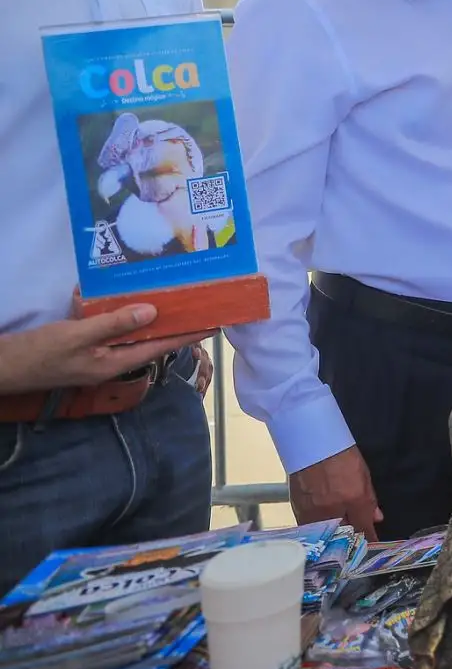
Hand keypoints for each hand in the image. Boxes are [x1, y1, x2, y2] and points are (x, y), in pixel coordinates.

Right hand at [0, 305, 216, 394]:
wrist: (5, 367)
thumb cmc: (40, 353)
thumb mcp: (77, 336)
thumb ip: (114, 324)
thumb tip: (153, 312)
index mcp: (115, 363)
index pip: (161, 347)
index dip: (188, 336)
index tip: (214, 324)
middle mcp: (111, 362)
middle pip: (150, 341)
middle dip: (174, 325)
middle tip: (197, 305)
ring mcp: (97, 356)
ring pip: (131, 335)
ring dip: (149, 319)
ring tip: (173, 300)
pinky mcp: (83, 348)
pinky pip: (110, 331)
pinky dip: (121, 317)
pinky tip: (126, 301)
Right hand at [290, 446, 382, 536]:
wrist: (311, 443)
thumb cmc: (342, 455)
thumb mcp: (363, 475)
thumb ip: (369, 500)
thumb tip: (376, 519)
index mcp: (353, 499)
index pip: (364, 528)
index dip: (370, 539)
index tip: (372, 546)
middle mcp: (333, 509)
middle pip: (344, 537)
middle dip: (352, 543)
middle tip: (355, 545)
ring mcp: (313, 512)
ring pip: (326, 536)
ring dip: (334, 540)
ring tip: (339, 542)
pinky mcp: (297, 511)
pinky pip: (310, 530)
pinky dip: (318, 533)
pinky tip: (322, 533)